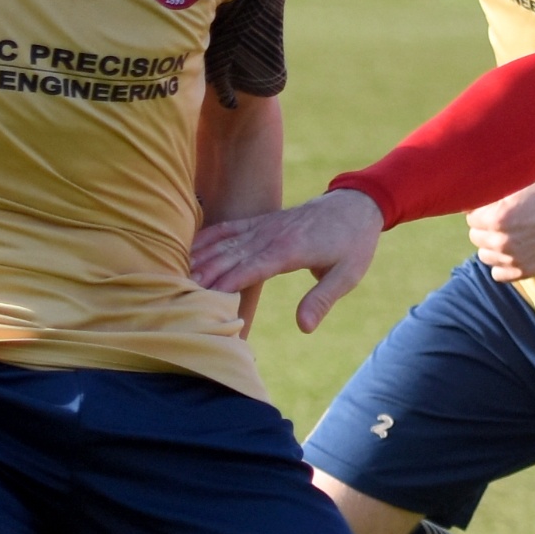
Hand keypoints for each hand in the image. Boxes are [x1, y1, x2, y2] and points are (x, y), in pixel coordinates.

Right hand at [189, 188, 382, 334]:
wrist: (356, 206)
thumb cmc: (354, 244)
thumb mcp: (347, 275)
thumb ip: (322, 300)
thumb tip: (304, 327)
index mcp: (291, 249)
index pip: (252, 267)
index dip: (228, 281)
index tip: (206, 296)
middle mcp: (273, 235)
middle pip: (232, 255)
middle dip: (206, 273)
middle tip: (180, 291)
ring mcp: (265, 226)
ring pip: (226, 241)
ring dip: (202, 257)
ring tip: (178, 274)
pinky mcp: (263, 222)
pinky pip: (231, 228)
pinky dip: (210, 237)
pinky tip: (190, 248)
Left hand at [467, 181, 534, 283]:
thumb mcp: (516, 188)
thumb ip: (491, 194)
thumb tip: (468, 199)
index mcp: (497, 218)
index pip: (471, 217)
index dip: (480, 211)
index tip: (491, 209)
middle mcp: (502, 241)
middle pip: (475, 236)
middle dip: (484, 228)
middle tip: (501, 222)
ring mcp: (512, 259)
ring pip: (484, 256)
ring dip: (491, 247)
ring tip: (507, 237)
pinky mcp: (524, 271)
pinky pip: (497, 274)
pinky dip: (501, 265)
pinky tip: (511, 254)